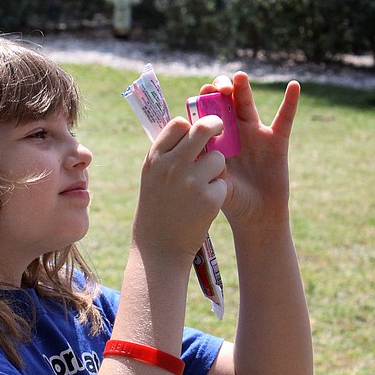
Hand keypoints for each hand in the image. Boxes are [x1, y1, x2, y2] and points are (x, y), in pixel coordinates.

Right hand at [132, 116, 227, 261]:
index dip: (189, 126)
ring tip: (201, 188)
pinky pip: (222, 183)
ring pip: (218, 158)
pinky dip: (217, 192)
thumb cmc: (156, 211)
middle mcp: (172, 166)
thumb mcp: (152, 179)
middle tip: (221, 127)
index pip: (178, 124)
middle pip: (202, 130)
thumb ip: (168, 155)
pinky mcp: (209, 199)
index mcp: (156, 159)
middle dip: (215, 125)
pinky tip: (203, 206)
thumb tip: (188, 129)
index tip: (196, 129)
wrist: (159, 249)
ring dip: (215, 169)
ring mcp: (192, 182)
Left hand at [199, 73, 300, 232]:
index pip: (204, 113)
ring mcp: (254, 133)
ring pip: (247, 104)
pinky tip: (293, 86)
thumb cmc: (233, 203)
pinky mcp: (276, 140)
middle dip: (220, 90)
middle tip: (220, 91)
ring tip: (239, 77)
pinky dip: (290, 102)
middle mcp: (232, 132)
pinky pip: (284, 118)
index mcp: (214, 140)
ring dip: (243, 88)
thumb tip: (207, 154)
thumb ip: (213, 169)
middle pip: (224, 101)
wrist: (257, 216)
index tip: (199, 100)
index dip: (201, 102)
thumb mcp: (219, 185)